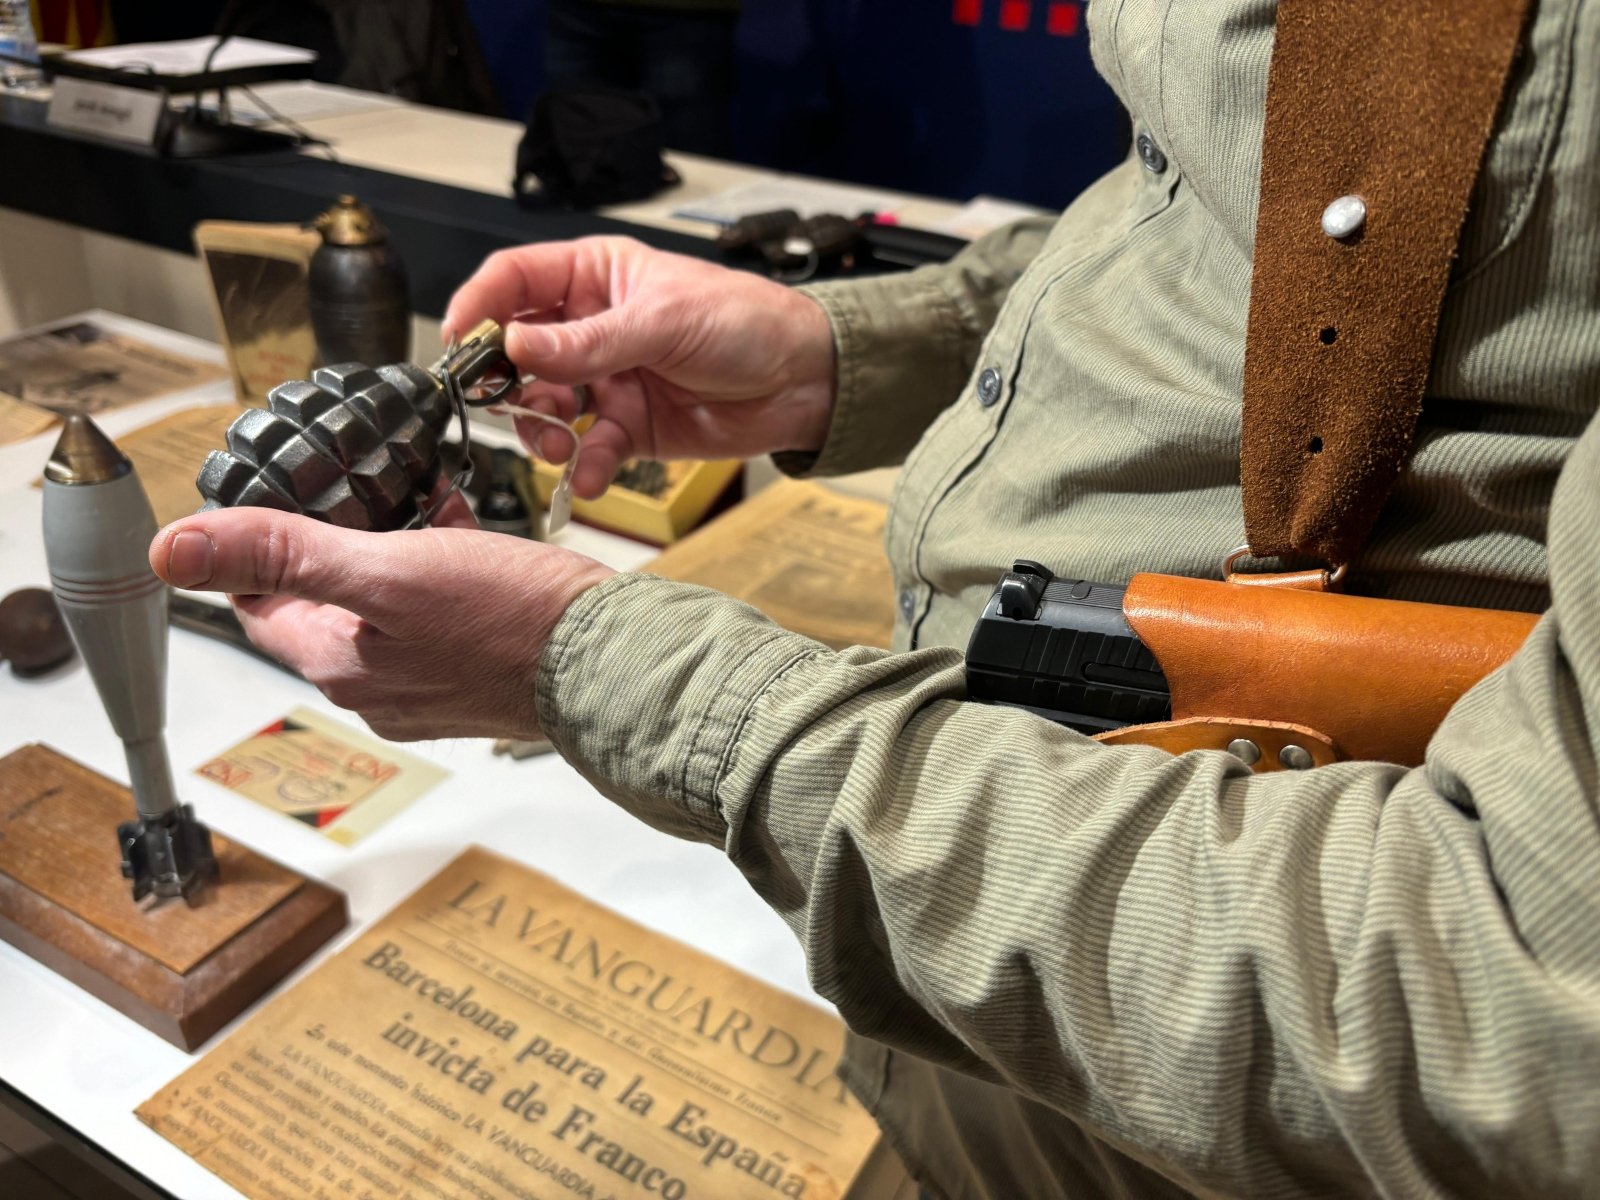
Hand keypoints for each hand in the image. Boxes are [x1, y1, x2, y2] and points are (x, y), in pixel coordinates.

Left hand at [149, 497, 613, 741]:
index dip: (251, 554)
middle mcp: (381, 686)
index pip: (260, 609)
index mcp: (344, 667)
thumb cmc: (514, 621)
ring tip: (406, 497)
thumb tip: (177, 549)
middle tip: (340, 487)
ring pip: (383, 605)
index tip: (262, 501)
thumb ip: (284, 555)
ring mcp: (433, 682)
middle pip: (322, 606)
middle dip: (326, 544)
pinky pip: (436, 612)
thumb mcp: (388, 570)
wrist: (614, 660)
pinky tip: (460, 523)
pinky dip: (437, 564)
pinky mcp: (479, 668)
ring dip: (386, 550)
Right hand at [444, 236, 835, 498]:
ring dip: (543, 429)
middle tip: (509, 404)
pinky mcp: (629, 428)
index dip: (481, 307)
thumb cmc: (749, 323)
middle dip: (508, 382)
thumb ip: (588, 342)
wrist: (806, 382)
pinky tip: (591, 474)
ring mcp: (609, 379)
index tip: (462, 342)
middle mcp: (592, 327)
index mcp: (595, 276)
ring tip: (561, 443)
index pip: (515, 281)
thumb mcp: (664, 322)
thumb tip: (517, 347)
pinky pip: (589, 449)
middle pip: (518, 351)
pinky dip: (585, 466)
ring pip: (545, 406)